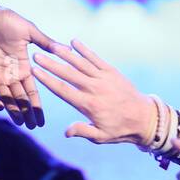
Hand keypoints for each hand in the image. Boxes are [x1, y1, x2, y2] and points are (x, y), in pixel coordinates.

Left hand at [0, 5, 56, 128]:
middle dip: (27, 112)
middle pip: (20, 98)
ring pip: (5, 98)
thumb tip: (66, 49)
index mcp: (23, 66)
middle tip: (33, 127)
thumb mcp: (29, 31)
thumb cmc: (6, 20)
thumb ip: (44, 42)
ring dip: (12, 110)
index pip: (32, 91)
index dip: (37, 105)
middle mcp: (10, 74)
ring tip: (20, 123)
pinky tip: (1, 108)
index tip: (43, 120)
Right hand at [30, 39, 155, 144]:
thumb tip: (66, 131)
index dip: (48, 80)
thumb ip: (83, 131)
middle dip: (51, 64)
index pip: (63, 90)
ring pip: (81, 63)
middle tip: (36, 55)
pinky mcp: (111, 72)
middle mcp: (95, 89)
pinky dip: (84, 50)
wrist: (144, 118)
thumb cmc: (120, 129)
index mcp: (89, 105)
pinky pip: (96, 58)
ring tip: (51, 46)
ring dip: (65, 54)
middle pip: (69, 74)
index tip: (35, 71)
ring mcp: (104, 78)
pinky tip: (73, 42)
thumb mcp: (101, 137)